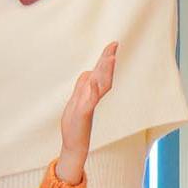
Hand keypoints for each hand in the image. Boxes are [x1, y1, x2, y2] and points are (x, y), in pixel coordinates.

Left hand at [52, 42, 118, 187]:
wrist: (73, 144)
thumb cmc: (74, 124)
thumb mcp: (76, 100)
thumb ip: (83, 87)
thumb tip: (89, 72)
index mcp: (90, 92)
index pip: (100, 72)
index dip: (106, 59)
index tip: (112, 45)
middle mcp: (92, 97)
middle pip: (103, 75)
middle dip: (108, 59)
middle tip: (114, 44)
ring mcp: (89, 104)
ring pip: (100, 85)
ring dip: (105, 72)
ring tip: (110, 57)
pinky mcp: (83, 113)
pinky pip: (90, 101)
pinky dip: (92, 91)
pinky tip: (93, 80)